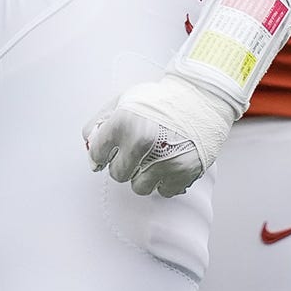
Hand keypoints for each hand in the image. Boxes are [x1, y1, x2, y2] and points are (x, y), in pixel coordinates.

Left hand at [83, 71, 239, 196]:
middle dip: (122, 165)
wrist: (200, 99)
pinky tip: (168, 163)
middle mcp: (142, 142)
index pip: (97, 153)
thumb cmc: (160, 100)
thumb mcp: (123, 100)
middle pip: (118, 175)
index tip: (106, 154)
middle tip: (134, 153)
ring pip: (139, 187)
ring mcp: (164, 159)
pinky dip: (164, 181)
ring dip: (143, 176)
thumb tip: (90, 151)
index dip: (100, 154)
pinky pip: (164, 191)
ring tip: (153, 157)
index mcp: (124, 121)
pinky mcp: (184, 172)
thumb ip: (100, 123)